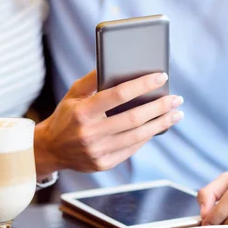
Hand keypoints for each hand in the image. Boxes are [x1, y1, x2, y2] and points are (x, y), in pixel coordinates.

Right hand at [34, 70, 183, 173]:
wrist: (50, 149)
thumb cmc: (67, 115)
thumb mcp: (74, 93)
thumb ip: (93, 79)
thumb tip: (117, 64)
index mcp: (82, 112)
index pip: (118, 95)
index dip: (142, 85)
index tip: (161, 77)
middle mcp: (90, 133)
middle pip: (133, 118)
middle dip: (159, 107)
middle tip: (177, 98)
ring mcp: (97, 151)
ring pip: (138, 136)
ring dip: (161, 123)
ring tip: (176, 113)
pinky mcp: (104, 164)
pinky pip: (133, 148)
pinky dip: (148, 136)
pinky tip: (159, 126)